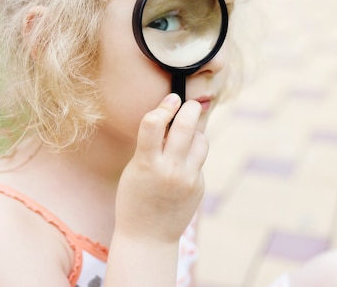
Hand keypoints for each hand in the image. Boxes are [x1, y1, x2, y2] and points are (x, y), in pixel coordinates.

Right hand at [114, 93, 207, 243]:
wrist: (148, 237)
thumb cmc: (135, 198)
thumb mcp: (135, 169)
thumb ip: (152, 145)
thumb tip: (171, 117)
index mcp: (147, 163)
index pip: (153, 123)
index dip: (164, 106)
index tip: (171, 99)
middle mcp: (170, 169)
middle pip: (187, 125)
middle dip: (190, 108)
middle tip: (188, 104)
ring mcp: (188, 178)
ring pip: (201, 140)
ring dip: (195, 132)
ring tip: (185, 135)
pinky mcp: (199, 185)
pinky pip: (199, 160)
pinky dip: (192, 156)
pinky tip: (181, 166)